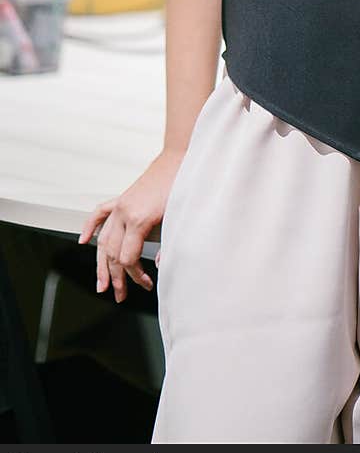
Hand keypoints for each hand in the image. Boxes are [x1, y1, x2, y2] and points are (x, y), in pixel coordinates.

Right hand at [77, 149, 183, 302]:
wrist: (181, 158)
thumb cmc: (183, 187)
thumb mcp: (178, 220)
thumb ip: (168, 246)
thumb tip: (159, 265)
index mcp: (138, 220)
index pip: (127, 258)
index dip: (134, 275)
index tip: (146, 284)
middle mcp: (124, 213)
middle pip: (113, 253)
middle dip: (117, 277)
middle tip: (121, 295)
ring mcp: (121, 205)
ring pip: (103, 239)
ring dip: (102, 263)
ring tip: (101, 283)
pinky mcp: (122, 198)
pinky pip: (99, 213)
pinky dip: (89, 227)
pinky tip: (83, 241)